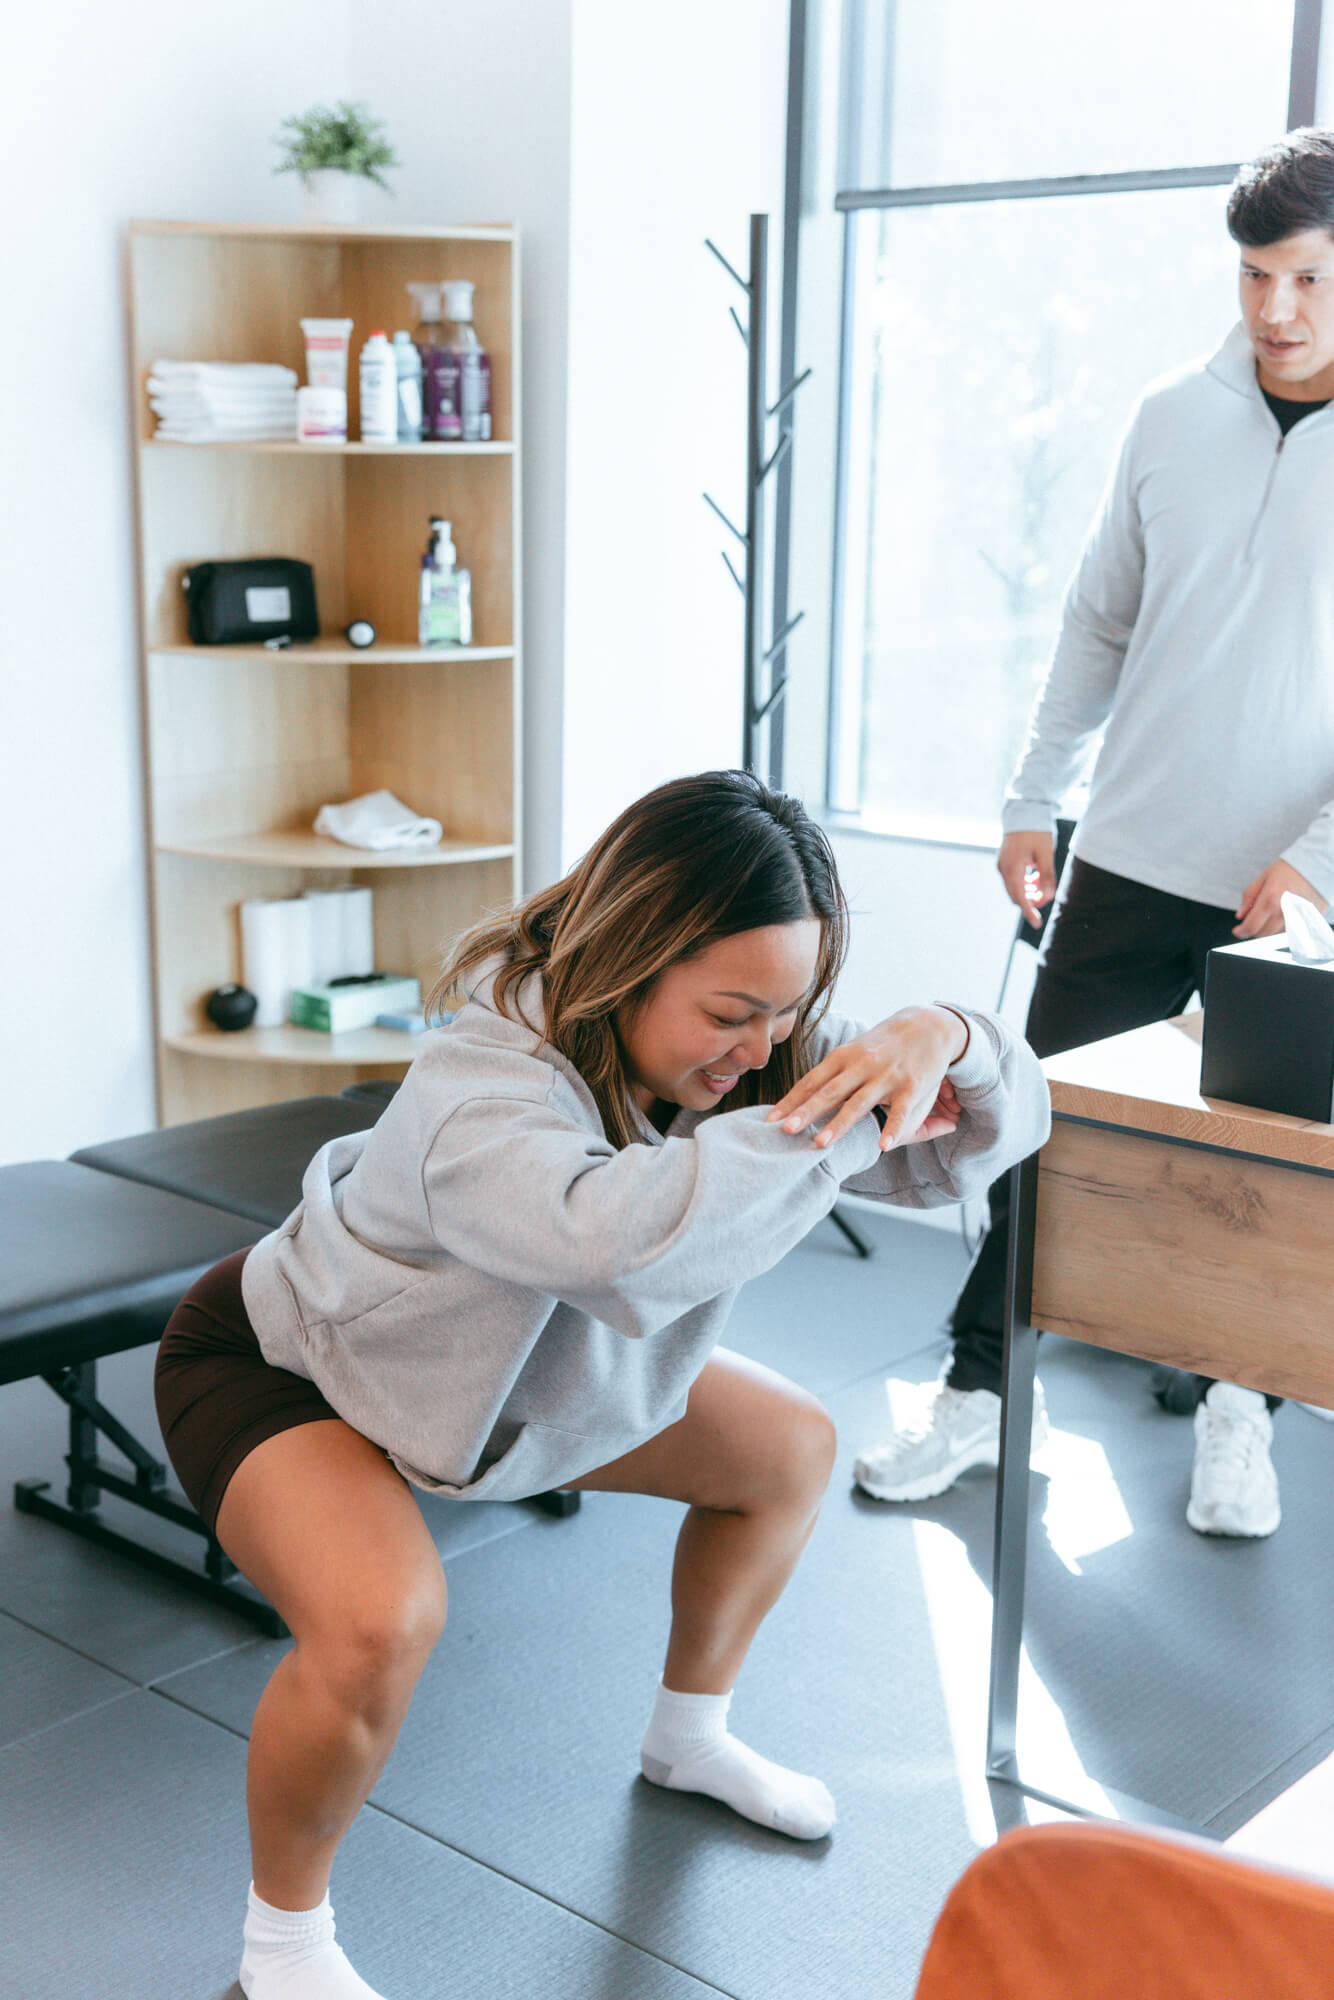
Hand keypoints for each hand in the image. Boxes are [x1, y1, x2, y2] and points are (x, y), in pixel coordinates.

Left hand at [766, 1005, 967, 1152]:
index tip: (770, 1119)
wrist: (928, 1025)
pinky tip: (882, 1146)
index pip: (812, 1081)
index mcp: (843, 1057)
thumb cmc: (883, 1045)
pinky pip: (900, 1111)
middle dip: (806, 1111)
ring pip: (858, 1103)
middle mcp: (862, 1065)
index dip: (791, 1100)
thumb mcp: (855, 1052)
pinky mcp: (911, 1086)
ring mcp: (887, 1076)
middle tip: (785, 1130)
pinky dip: (893, 1129)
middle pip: (829, 1092)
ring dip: (838, 1124)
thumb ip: (832, 1075)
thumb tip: (801, 1099)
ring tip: (820, 1144)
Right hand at [998, 830, 1055, 928]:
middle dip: (1031, 900)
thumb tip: (1048, 897)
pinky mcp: (1004, 862)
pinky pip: (1013, 880)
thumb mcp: (1046, 854)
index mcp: (1012, 867)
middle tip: (1047, 895)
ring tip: (1043, 882)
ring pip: (1015, 888)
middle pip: (1016, 895)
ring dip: (1029, 891)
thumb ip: (1047, 876)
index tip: (1037, 923)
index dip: (1029, 911)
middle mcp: (1003, 868)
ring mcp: (1001, 865)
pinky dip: (1025, 883)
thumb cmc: (1036, 831)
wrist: (1024, 811)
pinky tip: (1035, 877)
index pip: (1020, 896)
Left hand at [1233, 858, 1326, 938]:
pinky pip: (1290, 930)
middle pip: (1263, 933)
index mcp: (1271, 900)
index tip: (1238, 931)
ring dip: (1269, 927)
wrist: (1316, 865)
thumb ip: (1250, 897)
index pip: (1251, 927)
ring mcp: (1298, 918)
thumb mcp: (1264, 877)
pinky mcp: (1308, 920)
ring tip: (1273, 909)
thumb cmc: (1290, 869)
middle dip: (1254, 928)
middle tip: (1254, 918)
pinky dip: (1283, 925)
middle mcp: (1285, 912)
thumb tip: (1240, 915)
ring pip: (1276, 933)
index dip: (1241, 931)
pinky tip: (1284, 911)